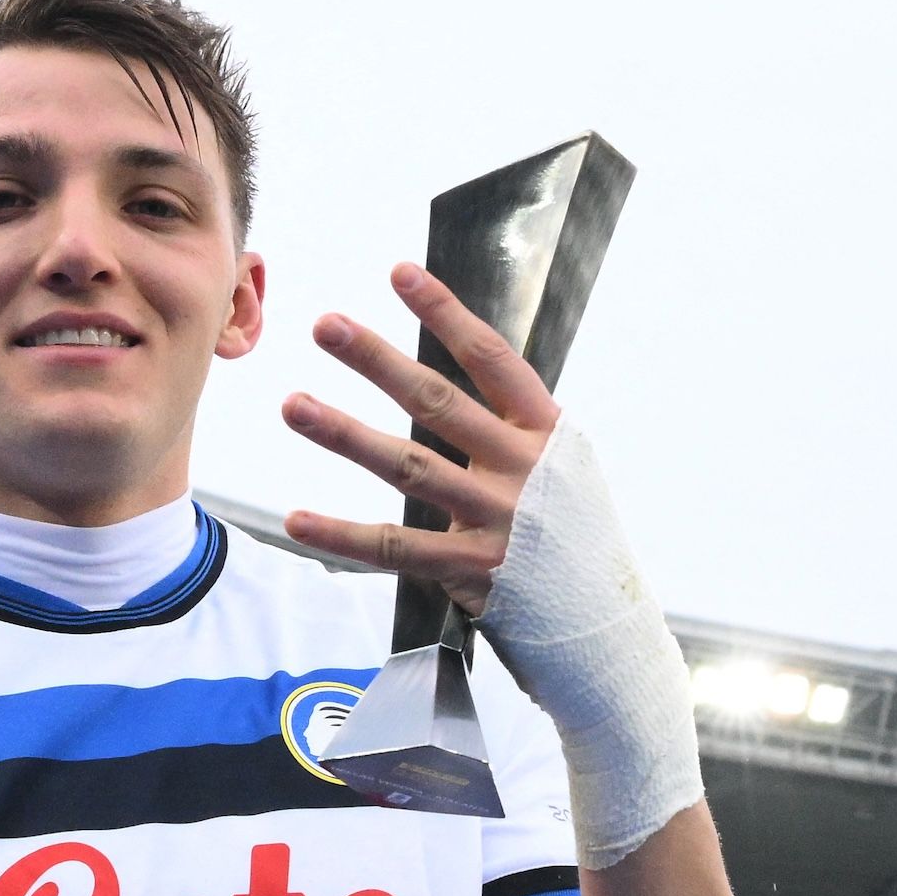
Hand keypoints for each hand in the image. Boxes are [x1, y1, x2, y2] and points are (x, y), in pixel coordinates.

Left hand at [281, 261, 561, 616]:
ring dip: (344, 433)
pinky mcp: (471, 569)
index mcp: (546, 431)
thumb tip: (455, 374)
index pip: (490, 358)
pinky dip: (342, 535)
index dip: (445, 313)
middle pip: (438, 402)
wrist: (603, 622)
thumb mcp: (561, 466)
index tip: (400, 273)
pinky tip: (297, 518)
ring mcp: (497, 518)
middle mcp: (523, 467)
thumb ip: (510, 427)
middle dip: (377, 359)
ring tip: (293, 404)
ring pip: (408, 466)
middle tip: (325, 325)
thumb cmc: (570, 534)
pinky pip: (394, 547)